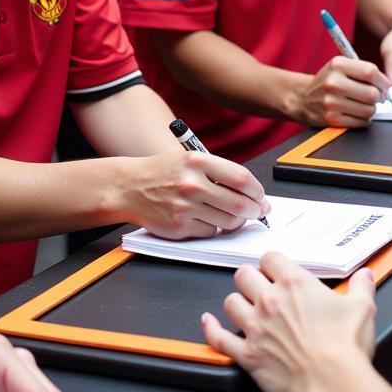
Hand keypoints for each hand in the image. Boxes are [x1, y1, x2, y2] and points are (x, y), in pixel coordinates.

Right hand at [124, 149, 268, 238]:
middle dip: (255, 210)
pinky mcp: (180, 226)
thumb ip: (217, 171)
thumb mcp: (189, 159)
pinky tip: (208, 219)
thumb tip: (250, 190)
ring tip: (235, 216)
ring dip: (237, 221)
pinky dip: (215, 228)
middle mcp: (192, 183)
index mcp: (197, 162)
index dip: (257, 190)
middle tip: (258, 211)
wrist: (130, 187)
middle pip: (239, 203)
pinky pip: (210, 232)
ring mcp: (186, 207)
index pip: (241, 178)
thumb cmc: (163, 172)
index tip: (261, 196)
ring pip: (228, 221)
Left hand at [202, 253, 375, 391]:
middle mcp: (270, 300)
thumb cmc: (346, 349)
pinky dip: (212, 330)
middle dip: (250, 279)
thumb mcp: (362, 309)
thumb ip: (362, 287)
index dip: (272, 263)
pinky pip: (219, 338)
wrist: (334, 383)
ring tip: (244, 307)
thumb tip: (365, 276)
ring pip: (230, 301)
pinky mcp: (248, 354)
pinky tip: (210, 323)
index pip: (270, 258)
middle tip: (258, 287)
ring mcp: (256, 327)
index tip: (275, 270)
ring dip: (237, 303)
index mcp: (295, 284)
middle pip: (244, 274)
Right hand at [296, 56, 391, 128]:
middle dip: (379, 97)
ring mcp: (332, 102)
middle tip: (375, 97)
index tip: (385, 86)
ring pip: (369, 110)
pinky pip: (361, 122)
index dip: (383, 81)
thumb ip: (364, 72)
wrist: (303, 98)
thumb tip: (389, 86)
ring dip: (370, 109)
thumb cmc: (329, 81)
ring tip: (361, 104)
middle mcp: (333, 83)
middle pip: (372, 94)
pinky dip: (363, 120)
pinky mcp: (332, 119)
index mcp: (337, 65)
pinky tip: (354, 113)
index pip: (371, 72)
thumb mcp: (341, 67)